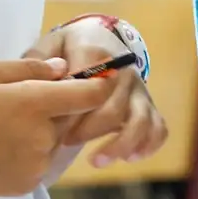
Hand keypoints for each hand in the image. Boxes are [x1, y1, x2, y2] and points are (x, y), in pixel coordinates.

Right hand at [0, 58, 118, 196]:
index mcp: (33, 104)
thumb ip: (29, 67)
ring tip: (5, 125)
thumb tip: (62, 69)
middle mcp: (42, 137)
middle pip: (71, 116)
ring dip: (44, 129)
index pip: (90, 95)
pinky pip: (43, 160)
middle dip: (57, 106)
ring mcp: (37, 164)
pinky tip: (1, 145)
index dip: (97, 84)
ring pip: (57, 139)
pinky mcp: (29, 183)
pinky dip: (31, 151)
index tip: (94, 78)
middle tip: (20, 101)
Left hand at [24, 22, 167, 166]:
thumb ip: (38, 61)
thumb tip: (41, 81)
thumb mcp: (49, 44)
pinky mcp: (148, 104)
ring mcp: (139, 89)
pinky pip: (159, 127)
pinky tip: (129, 158)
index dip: (72, 111)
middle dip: (88, 132)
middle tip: (64, 142)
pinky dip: (149, 145)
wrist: (99, 37)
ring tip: (96, 161)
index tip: (53, 124)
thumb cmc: (68, 48)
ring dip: (121, 145)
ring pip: (141, 121)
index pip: (89, 87)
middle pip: (113, 110)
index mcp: (97, 55)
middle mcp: (123, 72)